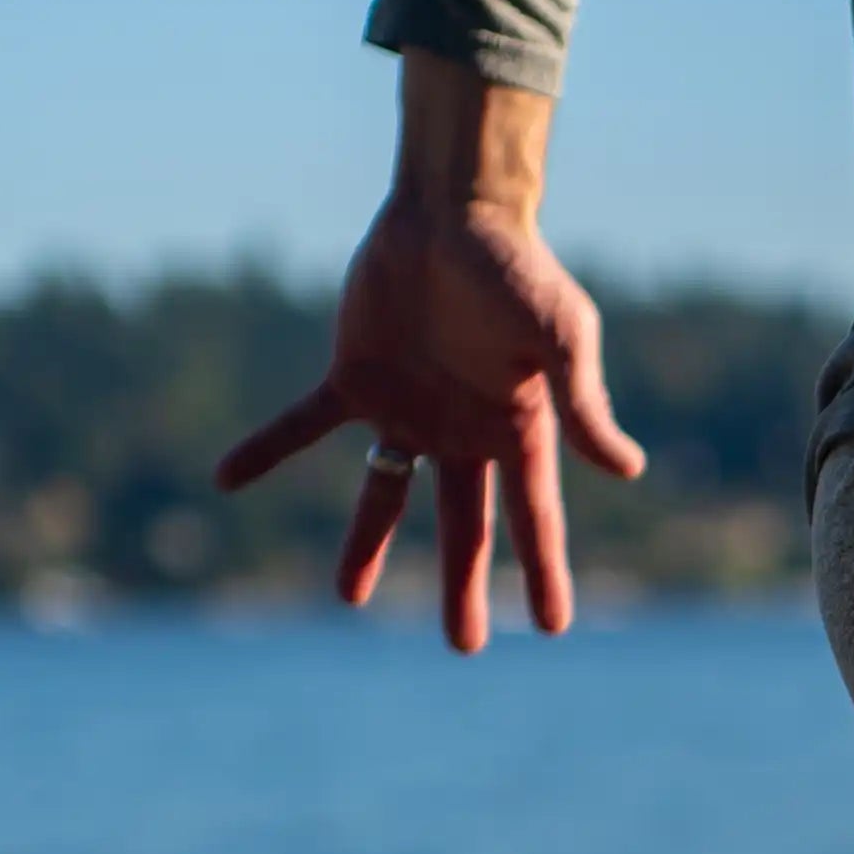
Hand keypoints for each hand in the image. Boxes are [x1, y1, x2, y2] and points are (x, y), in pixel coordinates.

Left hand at [214, 56, 645, 652]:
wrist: (453, 208)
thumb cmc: (518, 268)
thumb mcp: (562, 336)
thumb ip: (583, 405)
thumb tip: (626, 470)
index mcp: (520, 428)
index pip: (535, 517)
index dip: (543, 572)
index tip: (553, 626)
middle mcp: (464, 431)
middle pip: (463, 524)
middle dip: (462, 586)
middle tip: (465, 645)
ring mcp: (409, 408)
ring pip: (385, 492)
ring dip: (365, 544)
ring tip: (347, 598)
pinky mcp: (355, 377)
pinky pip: (306, 424)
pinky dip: (266, 450)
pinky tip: (227, 478)